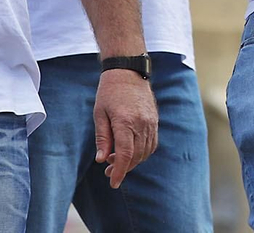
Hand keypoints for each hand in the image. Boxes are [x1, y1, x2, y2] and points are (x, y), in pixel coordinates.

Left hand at [93, 66, 158, 187]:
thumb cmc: (109, 92)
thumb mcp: (99, 114)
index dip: (119, 172)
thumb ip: (102, 138)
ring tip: (117, 159)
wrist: (128, 71)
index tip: (113, 183)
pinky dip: (142, 152)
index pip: (124, 155)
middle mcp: (141, 123)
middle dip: (123, 168)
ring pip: (145, 152)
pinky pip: (151, 143)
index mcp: (125, 122)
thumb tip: (102, 160)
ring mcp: (150, 122)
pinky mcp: (154, 120)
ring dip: (132, 161)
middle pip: (136, 156)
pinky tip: (130, 151)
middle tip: (108, 171)